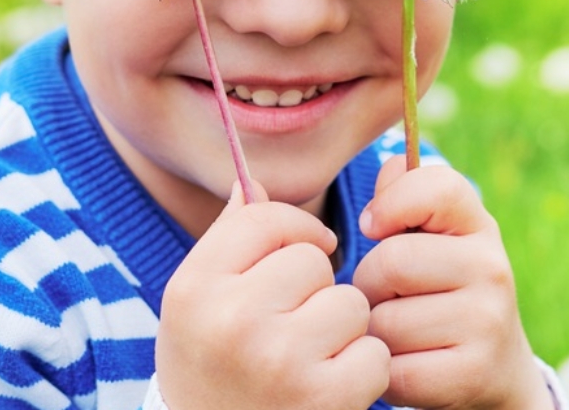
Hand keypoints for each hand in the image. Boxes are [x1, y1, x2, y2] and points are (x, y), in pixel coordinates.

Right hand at [156, 180, 390, 409]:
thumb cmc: (209, 368)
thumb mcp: (196, 305)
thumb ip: (227, 242)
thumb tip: (251, 182)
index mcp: (194, 288)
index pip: (263, 217)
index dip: (294, 229)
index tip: (303, 250)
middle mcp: (232, 321)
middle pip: (312, 259)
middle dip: (314, 287)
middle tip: (291, 326)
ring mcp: (280, 361)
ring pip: (349, 302)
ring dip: (342, 328)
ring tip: (309, 357)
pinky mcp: (323, 398)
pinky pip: (374, 353)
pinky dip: (362, 370)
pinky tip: (328, 386)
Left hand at [353, 157, 553, 409]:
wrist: (493, 369)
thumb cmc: (442, 290)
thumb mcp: (433, 238)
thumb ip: (403, 196)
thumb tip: (390, 166)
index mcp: (479, 226)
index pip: (436, 187)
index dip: (391, 203)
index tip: (375, 226)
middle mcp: (493, 269)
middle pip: (390, 262)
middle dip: (368, 284)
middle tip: (385, 297)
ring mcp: (487, 322)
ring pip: (384, 320)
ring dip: (373, 331)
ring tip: (398, 333)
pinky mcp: (470, 373)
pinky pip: (392, 367)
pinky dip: (384, 370)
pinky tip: (405, 363)